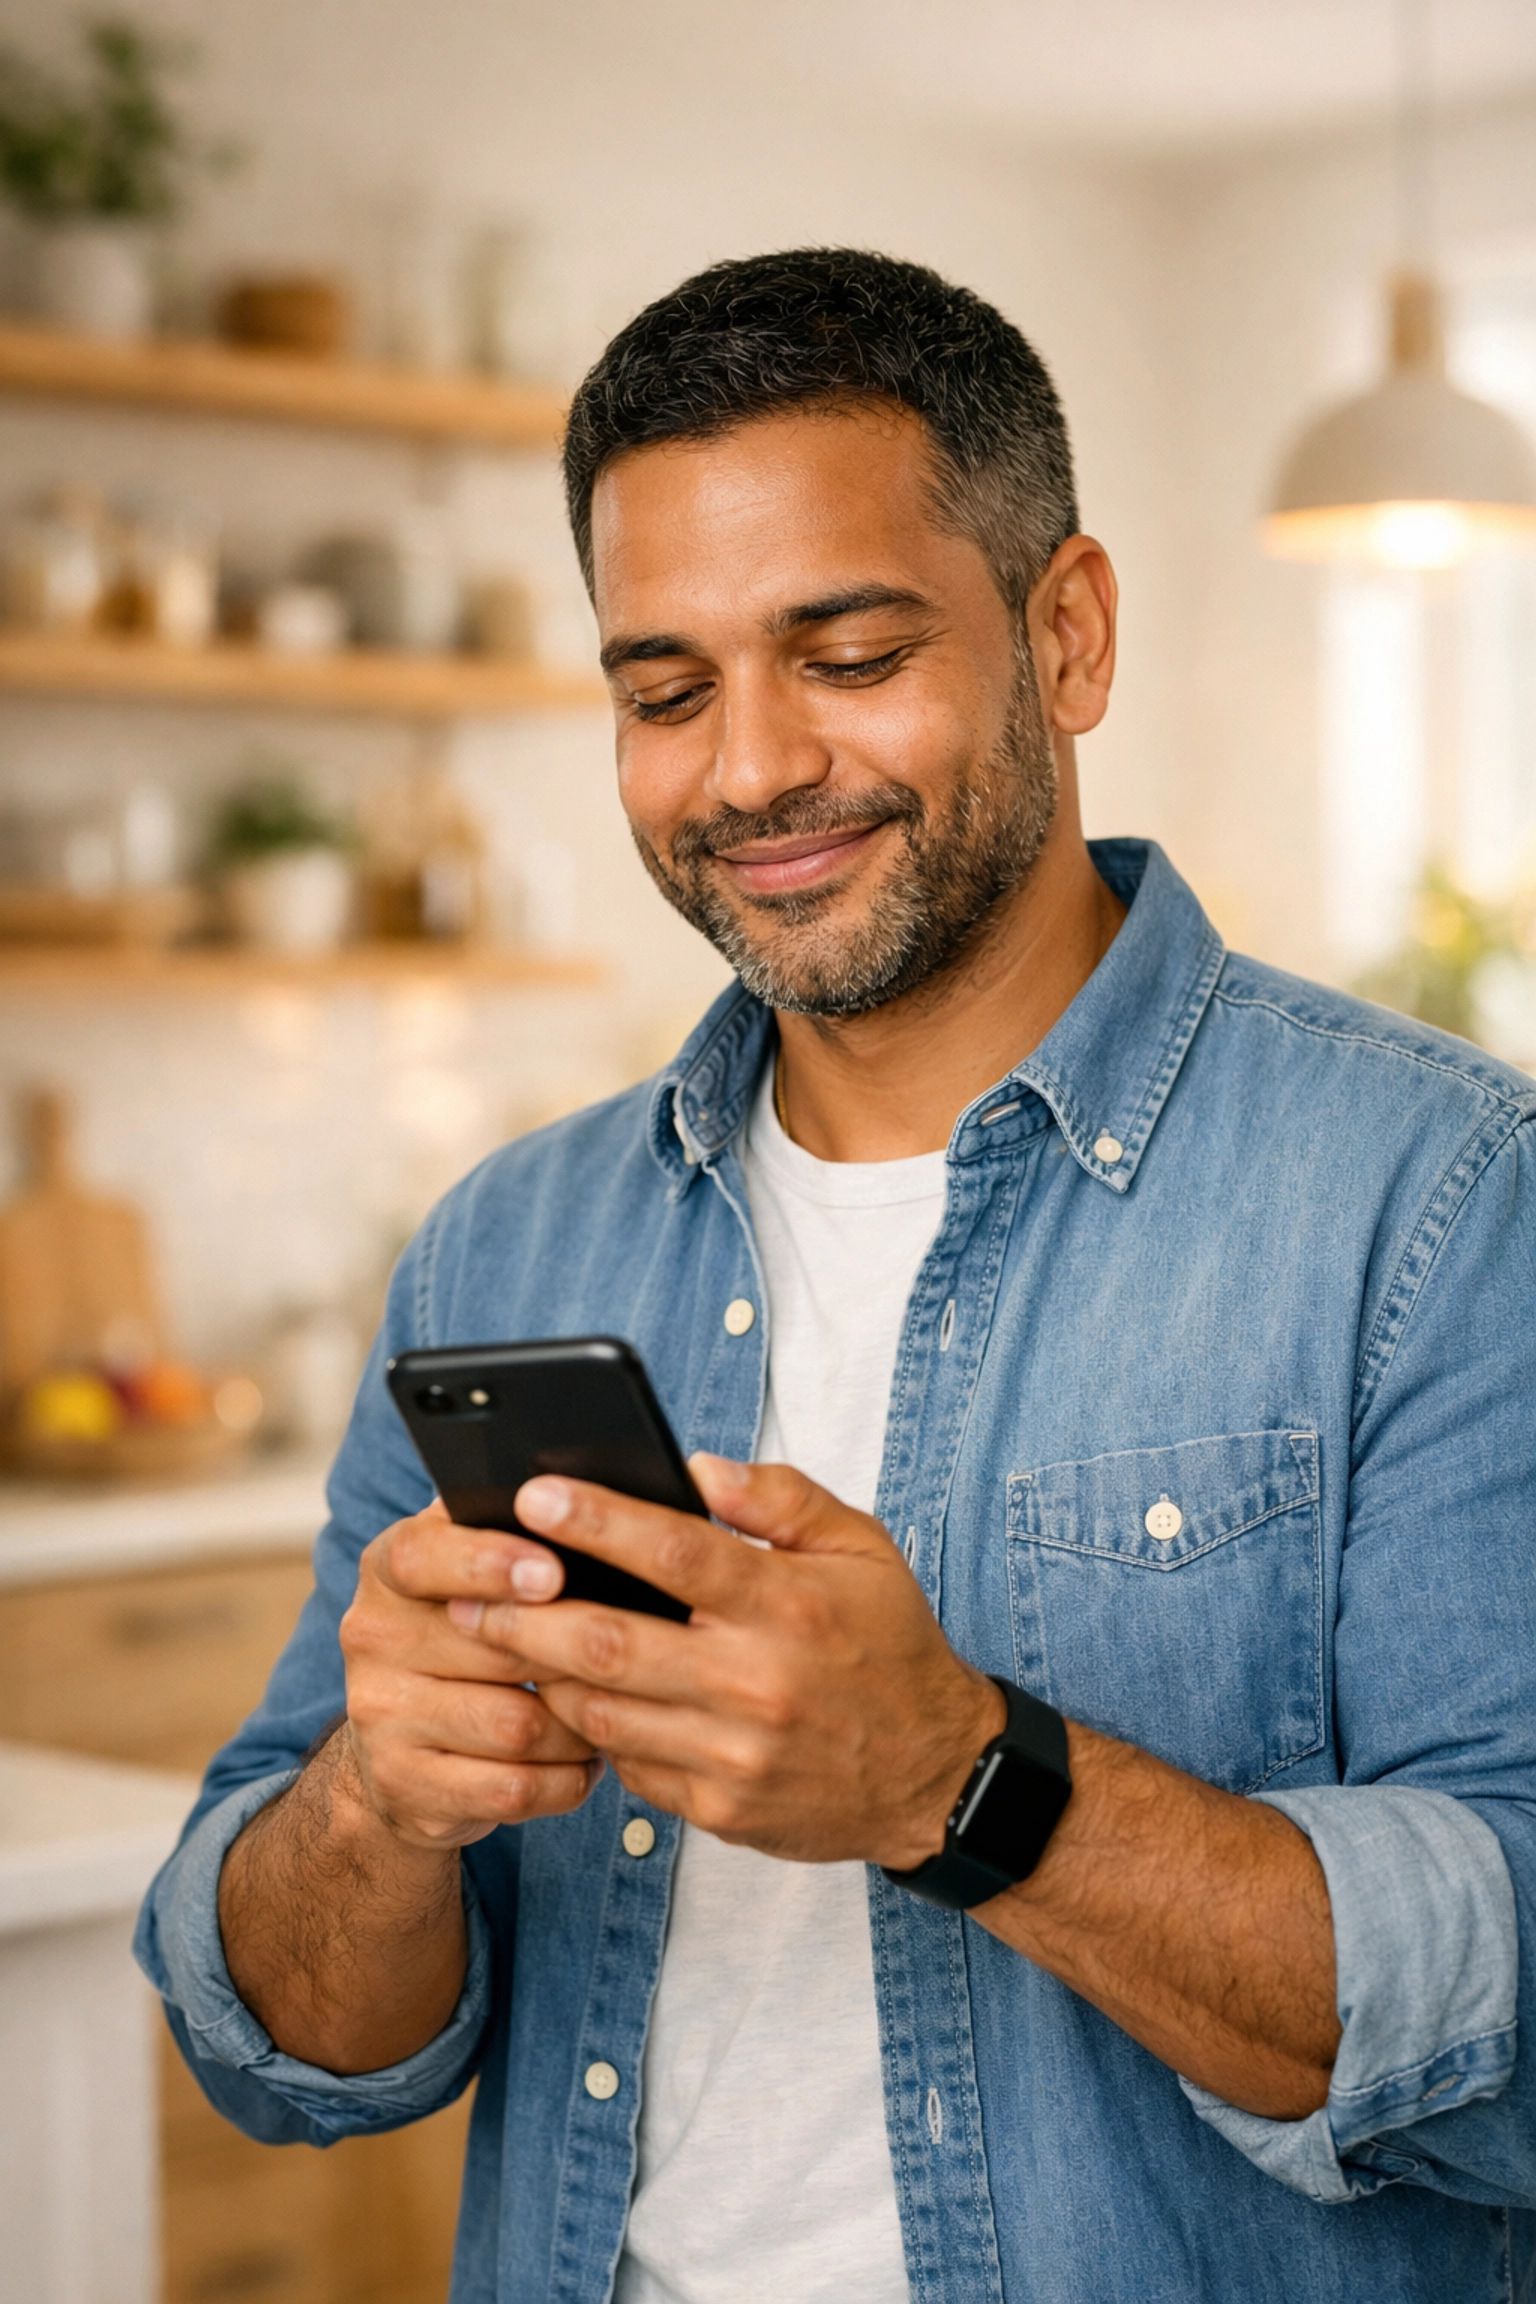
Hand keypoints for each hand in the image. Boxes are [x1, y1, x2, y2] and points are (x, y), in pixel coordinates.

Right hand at [339, 1497, 599, 1850]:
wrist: (401, 1749)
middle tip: (627, 1655)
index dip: (490, 1563)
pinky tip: (581, 1764)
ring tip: (607, 1713)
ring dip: (577, 1727)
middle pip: (491, 1647)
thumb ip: (519, 1534)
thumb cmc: (470, 1637)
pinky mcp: (403, 1785)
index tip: (554, 1572)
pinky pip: (511, 1788)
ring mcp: (378, 1715)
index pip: (423, 1556)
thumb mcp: (476, 1572)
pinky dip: (564, 1779)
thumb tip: (599, 1509)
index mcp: (389, 1566)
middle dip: (571, 1656)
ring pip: (514, 1726)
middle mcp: (371, 1635)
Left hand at [446, 1455, 1003, 1868]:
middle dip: (523, 1613)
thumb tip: (698, 1467)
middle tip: (465, 1586)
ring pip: (602, 1712)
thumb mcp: (862, 1549)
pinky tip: (563, 1698)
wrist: (936, 1776)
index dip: (597, 1521)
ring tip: (493, 1638)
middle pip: (608, 1643)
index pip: (675, 1552)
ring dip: (539, 1675)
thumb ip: (782, 1499)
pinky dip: (590, 1730)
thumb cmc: (888, 1645)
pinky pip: (628, 1766)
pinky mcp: (721, 1808)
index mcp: (788, 1604)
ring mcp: (735, 1753)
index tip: (531, 1493)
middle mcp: (756, 1681)